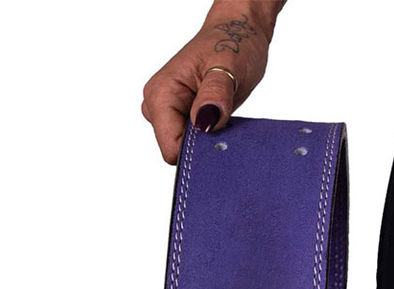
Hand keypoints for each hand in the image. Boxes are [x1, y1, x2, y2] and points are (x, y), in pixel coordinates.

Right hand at [141, 1, 283, 163]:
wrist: (237, 33)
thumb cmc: (233, 43)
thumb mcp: (229, 66)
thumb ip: (215, 95)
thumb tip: (204, 122)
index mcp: (160, 94)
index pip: (171, 148)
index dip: (198, 149)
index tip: (218, 131)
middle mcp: (156, 105)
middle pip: (177, 151)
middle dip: (203, 143)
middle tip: (224, 117)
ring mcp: (166, 113)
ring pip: (185, 149)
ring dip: (207, 139)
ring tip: (222, 113)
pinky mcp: (177, 118)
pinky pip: (191, 141)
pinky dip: (208, 136)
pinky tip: (219, 118)